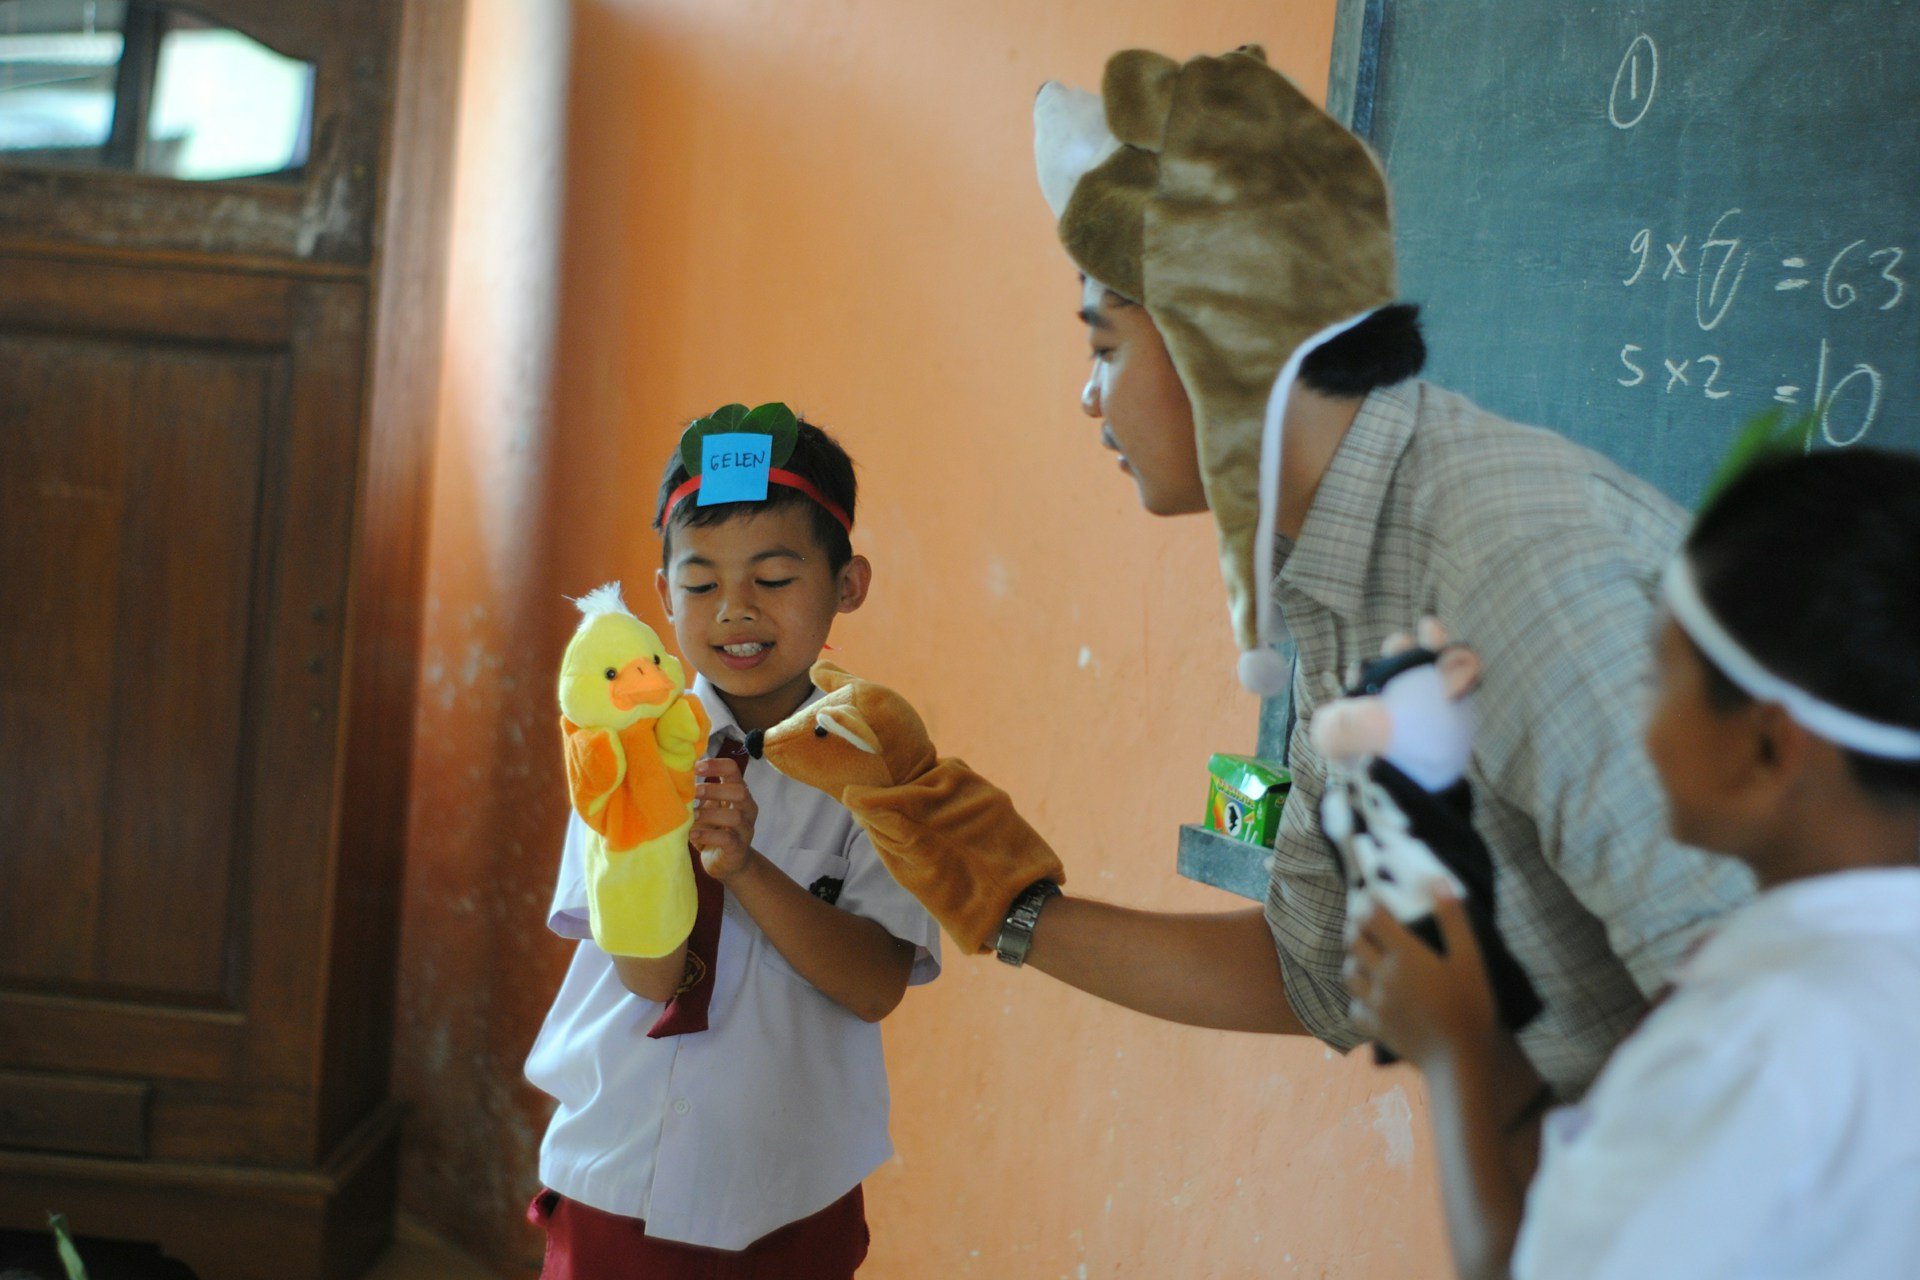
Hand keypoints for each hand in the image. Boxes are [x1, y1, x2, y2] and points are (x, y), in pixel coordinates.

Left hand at [690, 755, 758, 880]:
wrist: (727, 864)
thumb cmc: (714, 831)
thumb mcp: (707, 809)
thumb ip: (700, 795)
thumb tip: (677, 778)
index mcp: (739, 794)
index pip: (733, 770)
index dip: (716, 765)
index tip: (695, 767)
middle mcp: (747, 809)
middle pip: (740, 791)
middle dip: (714, 789)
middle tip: (693, 792)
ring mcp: (745, 829)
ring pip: (734, 816)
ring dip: (709, 813)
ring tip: (692, 815)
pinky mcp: (738, 848)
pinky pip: (726, 838)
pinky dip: (707, 834)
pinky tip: (693, 833)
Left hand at [1343, 885, 1497, 1067]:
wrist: (1460, 1059)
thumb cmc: (1471, 1005)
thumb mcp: (1469, 958)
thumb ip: (1453, 918)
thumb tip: (1438, 881)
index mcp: (1404, 955)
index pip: (1372, 918)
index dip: (1369, 903)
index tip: (1374, 897)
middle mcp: (1383, 976)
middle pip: (1353, 941)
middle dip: (1355, 926)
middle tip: (1365, 921)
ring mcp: (1376, 1003)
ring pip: (1348, 973)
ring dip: (1353, 959)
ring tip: (1365, 954)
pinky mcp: (1376, 1028)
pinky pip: (1354, 1009)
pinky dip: (1357, 999)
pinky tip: (1370, 997)